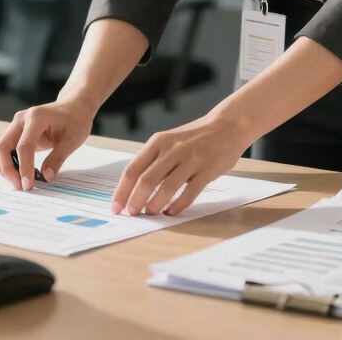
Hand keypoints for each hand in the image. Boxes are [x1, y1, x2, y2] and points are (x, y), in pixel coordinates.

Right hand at [0, 99, 93, 191]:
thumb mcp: (72, 140)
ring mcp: (16, 124)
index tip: (28, 186)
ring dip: (2, 166)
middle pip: (2, 146)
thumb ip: (58, 158)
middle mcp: (21, 119)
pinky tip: (17, 172)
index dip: (24, 168)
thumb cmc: (75, 120)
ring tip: (17, 180)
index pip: (23, 146)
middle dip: (7, 169)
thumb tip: (45, 177)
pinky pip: (1, 147)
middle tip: (21, 186)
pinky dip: (4, 161)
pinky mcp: (15, 131)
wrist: (73, 106)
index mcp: (36, 117)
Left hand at [110, 113, 247, 216]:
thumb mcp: (169, 142)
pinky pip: (190, 192)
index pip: (133, 169)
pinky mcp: (207, 170)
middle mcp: (172, 149)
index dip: (122, 191)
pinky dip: (178, 204)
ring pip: (167, 186)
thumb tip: (132, 189)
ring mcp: (190, 159)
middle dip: (135, 200)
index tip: (115, 207)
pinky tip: (171, 211)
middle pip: (147, 179)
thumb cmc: (194, 138)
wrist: (226, 126)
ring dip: (155, 204)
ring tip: (150, 214)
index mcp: (158, 142)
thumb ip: (154, 160)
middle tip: (131, 214)